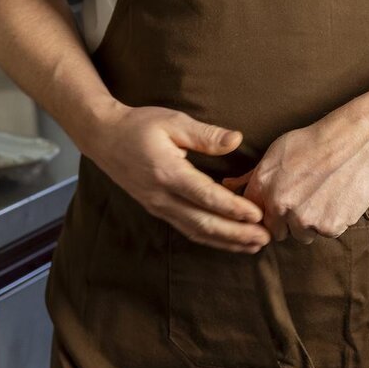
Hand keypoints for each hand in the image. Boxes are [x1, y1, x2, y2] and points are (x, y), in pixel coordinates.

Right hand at [84, 103, 270, 253]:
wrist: (103, 137)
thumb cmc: (138, 125)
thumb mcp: (172, 121)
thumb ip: (205, 134)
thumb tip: (236, 139)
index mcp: (167, 172)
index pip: (205, 195)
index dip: (232, 208)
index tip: (257, 214)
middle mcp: (161, 195)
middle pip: (202, 222)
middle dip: (236, 233)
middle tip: (265, 238)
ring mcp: (157, 206)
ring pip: (195, 231)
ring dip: (226, 241)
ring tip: (254, 246)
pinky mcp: (156, 209)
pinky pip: (186, 229)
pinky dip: (210, 238)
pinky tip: (228, 241)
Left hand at [222, 104, 368, 243]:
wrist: (355, 141)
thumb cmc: (315, 142)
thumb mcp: (276, 151)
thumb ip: (252, 175)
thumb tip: (227, 185)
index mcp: (264, 186)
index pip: (255, 217)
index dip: (268, 213)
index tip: (281, 205)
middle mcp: (281, 206)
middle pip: (279, 232)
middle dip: (289, 221)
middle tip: (306, 198)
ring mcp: (306, 218)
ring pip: (304, 235)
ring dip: (311, 223)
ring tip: (323, 195)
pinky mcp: (329, 227)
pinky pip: (327, 233)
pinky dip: (332, 221)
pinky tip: (337, 197)